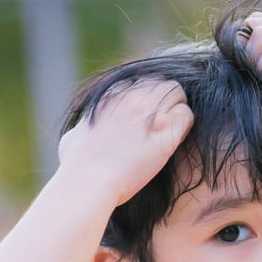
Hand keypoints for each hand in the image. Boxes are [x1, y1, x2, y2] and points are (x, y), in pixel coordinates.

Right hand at [57, 79, 193, 205]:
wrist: (88, 181)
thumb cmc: (76, 165)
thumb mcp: (75, 134)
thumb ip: (87, 124)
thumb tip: (87, 126)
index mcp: (111, 95)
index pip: (140, 80)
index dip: (148, 95)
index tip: (148, 110)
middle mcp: (132, 99)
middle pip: (162, 82)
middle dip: (167, 97)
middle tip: (166, 116)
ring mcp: (150, 114)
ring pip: (177, 93)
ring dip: (178, 107)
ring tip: (174, 126)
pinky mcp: (165, 134)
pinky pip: (186, 115)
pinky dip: (185, 123)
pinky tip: (177, 137)